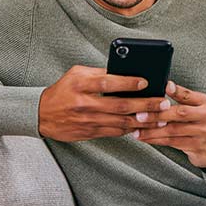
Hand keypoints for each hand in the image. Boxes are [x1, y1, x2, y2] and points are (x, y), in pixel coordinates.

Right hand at [39, 65, 171, 141]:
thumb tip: (125, 72)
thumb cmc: (63, 90)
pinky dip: (131, 129)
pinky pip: (115, 132)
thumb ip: (99, 73)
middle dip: (145, 105)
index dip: (128, 82)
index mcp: (81, 84)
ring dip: (143, 121)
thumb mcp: (77, 74)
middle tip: (163, 103)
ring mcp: (88, 120)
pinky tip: (144, 126)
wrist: (42, 114)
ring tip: (161, 118)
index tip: (146, 82)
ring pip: (121, 122)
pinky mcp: (90, 133)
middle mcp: (85, 103)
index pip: (108, 82)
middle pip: (120, 105)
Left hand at [133, 81, 205, 168]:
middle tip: (140, 115)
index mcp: (204, 102)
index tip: (163, 87)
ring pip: (173, 130)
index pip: (188, 95)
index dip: (176, 91)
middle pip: (180, 113)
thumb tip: (162, 85)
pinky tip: (145, 138)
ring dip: (152, 130)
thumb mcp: (195, 107)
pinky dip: (156, 140)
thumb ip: (182, 97)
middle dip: (157, 114)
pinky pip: (172, 142)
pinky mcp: (197, 146)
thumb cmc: (198, 124)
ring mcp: (203, 132)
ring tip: (137, 130)